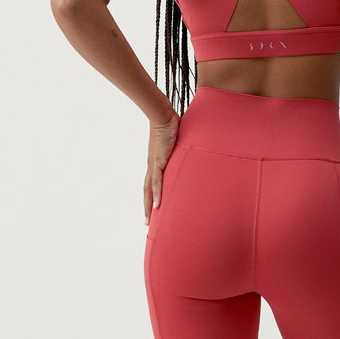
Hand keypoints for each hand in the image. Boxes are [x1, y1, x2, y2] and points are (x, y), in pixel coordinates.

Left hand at [144, 109, 179, 225]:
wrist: (163, 117)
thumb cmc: (170, 126)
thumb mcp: (177, 143)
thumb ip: (183, 149)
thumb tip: (193, 148)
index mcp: (155, 162)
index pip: (150, 183)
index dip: (150, 196)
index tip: (151, 208)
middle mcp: (152, 166)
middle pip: (146, 190)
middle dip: (146, 206)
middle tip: (146, 221)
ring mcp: (154, 165)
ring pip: (148, 190)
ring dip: (148, 205)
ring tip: (148, 219)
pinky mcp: (158, 162)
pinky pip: (156, 183)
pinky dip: (156, 195)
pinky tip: (156, 206)